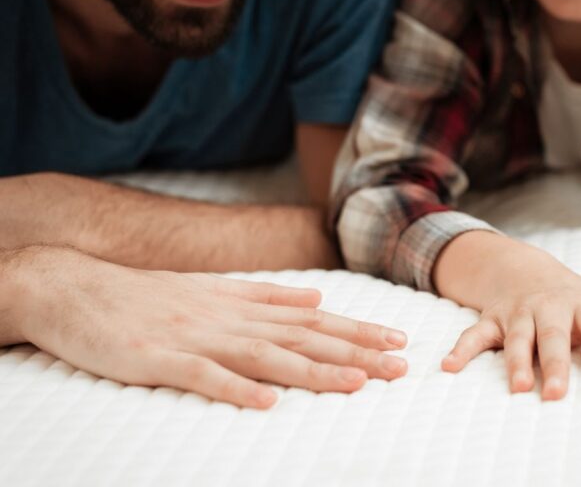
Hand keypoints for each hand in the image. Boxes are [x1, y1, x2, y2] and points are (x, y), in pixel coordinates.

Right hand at [4, 246, 408, 408]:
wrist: (72, 285)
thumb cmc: (146, 294)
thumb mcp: (214, 289)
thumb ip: (267, 296)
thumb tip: (317, 297)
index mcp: (242, 303)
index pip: (313, 318)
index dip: (358, 330)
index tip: (399, 341)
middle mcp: (228, 317)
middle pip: (301, 336)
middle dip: (354, 351)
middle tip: (399, 366)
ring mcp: (195, 337)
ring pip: (265, 354)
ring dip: (312, 370)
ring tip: (355, 383)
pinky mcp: (158, 358)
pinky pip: (202, 375)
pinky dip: (236, 388)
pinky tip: (266, 403)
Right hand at [434, 232, 580, 399]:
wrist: (522, 267)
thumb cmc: (574, 293)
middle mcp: (549, 310)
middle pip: (552, 338)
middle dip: (554, 365)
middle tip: (558, 395)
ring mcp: (518, 315)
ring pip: (516, 340)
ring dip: (513, 364)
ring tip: (517, 389)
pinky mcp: (492, 320)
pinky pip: (474, 336)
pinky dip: (461, 351)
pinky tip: (448, 368)